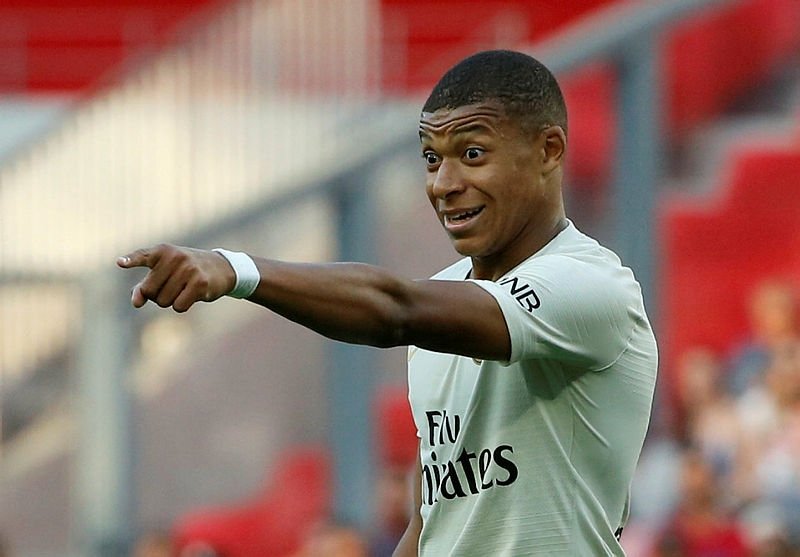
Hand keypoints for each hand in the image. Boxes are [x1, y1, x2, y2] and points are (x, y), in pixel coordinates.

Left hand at [117, 244, 235, 311]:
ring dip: (170, 301)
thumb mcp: (164, 273)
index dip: (131, 260)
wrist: (220, 267)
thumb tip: (136, 303)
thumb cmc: (186, 270)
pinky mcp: (200, 283)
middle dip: (157, 296)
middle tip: (172, 286)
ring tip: (183, 288)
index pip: (143, 256)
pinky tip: (191, 295)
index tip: (120, 263)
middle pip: (150, 291)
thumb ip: (144, 286)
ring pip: (164, 301)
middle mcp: (175, 257)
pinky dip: (182, 306)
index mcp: (163, 251)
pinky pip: (179, 306)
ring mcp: (188, 269)